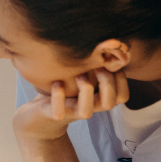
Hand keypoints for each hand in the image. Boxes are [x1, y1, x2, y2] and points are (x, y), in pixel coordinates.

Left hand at [12, 69, 127, 141]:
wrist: (37, 116)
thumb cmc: (63, 92)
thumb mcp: (82, 78)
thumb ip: (96, 68)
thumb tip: (111, 44)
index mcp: (98, 99)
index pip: (122, 97)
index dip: (122, 80)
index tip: (109, 63)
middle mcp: (88, 108)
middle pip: (110, 103)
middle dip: (107, 82)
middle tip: (96, 66)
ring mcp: (71, 113)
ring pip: (87, 112)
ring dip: (85, 90)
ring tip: (78, 75)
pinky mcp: (53, 115)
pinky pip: (59, 111)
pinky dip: (58, 96)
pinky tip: (56, 83)